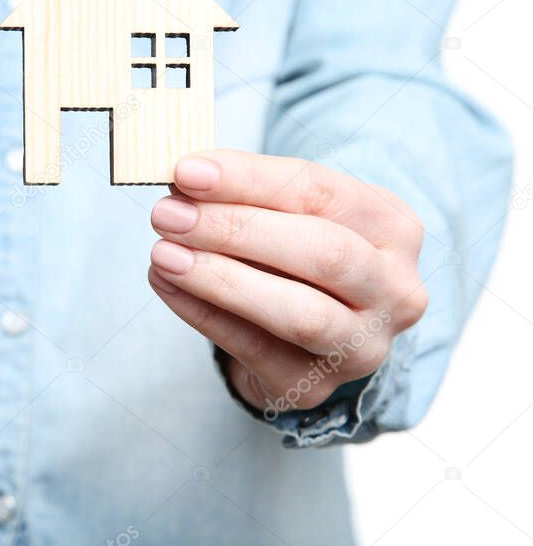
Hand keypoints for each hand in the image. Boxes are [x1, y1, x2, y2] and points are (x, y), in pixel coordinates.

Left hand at [147, 150, 427, 416]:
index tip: (187, 171)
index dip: (250, 179)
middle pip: (323, 252)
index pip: (322, 192)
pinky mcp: (315, 385)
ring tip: (162, 253)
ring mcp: (362, 345)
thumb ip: (245, 193)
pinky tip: (165, 284)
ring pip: (300, 313)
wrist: (306, 336)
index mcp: (393, 228)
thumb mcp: (286, 213)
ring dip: (220, 278)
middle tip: (169, 213)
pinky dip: (203, 314)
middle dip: (236, 229)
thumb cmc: (293, 255)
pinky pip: (255, 349)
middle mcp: (394, 289)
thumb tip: (185, 178)